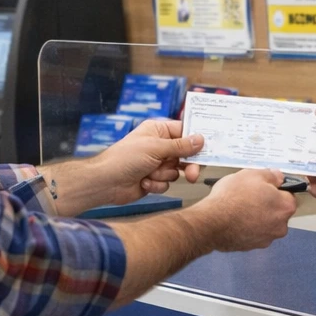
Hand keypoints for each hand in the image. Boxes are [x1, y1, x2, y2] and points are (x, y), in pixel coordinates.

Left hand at [86, 118, 203, 206]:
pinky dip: (157, 184)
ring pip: (176, 170)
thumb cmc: (125, 159)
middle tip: (192, 175)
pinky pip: (167, 182)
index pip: (184, 131)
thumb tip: (201, 139)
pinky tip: (144, 182)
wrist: (106, 183)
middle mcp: (159, 146)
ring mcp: (156, 163)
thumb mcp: (155, 148)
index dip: (196, 140)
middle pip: (185, 154)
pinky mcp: (154, 179)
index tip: (209, 147)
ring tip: (150, 173)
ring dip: (165, 174)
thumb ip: (180, 146)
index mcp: (158, 131)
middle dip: (186, 165)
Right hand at [196, 169, 295, 251]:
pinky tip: (234, 219)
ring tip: (238, 207)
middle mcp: (281, 226)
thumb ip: (271, 175)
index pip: (288, 195)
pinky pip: (253, 233)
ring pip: (265, 223)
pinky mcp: (251, 247)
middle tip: (248, 195)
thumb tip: (278, 177)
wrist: (211, 222)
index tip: (262, 186)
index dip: (274, 188)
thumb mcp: (252, 174)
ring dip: (256, 216)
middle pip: (277, 211)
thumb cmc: (233, 197)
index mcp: (286, 207)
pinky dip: (246, 226)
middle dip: (266, 204)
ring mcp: (266, 239)